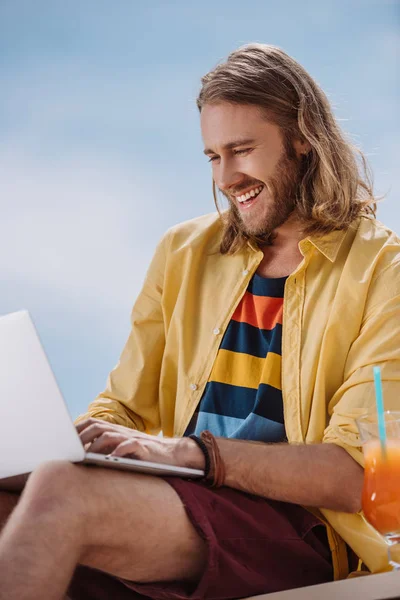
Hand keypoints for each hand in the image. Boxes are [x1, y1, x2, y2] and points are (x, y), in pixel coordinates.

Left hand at [75, 418, 204, 469]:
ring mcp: (133, 439)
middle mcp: (122, 432)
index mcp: (116, 430)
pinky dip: (119, 451)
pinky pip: (130, 446)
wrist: (174, 454)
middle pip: (97, 427)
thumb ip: (107, 448)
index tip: (63, 439)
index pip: (92, 423)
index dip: (77, 429)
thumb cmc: (145, 455)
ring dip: (95, 446)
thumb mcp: (124, 449)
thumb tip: (82, 456)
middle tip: (70, 450)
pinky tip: (110, 459)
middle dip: (81, 437)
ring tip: (86, 457)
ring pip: (109, 436)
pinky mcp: (144, 449)